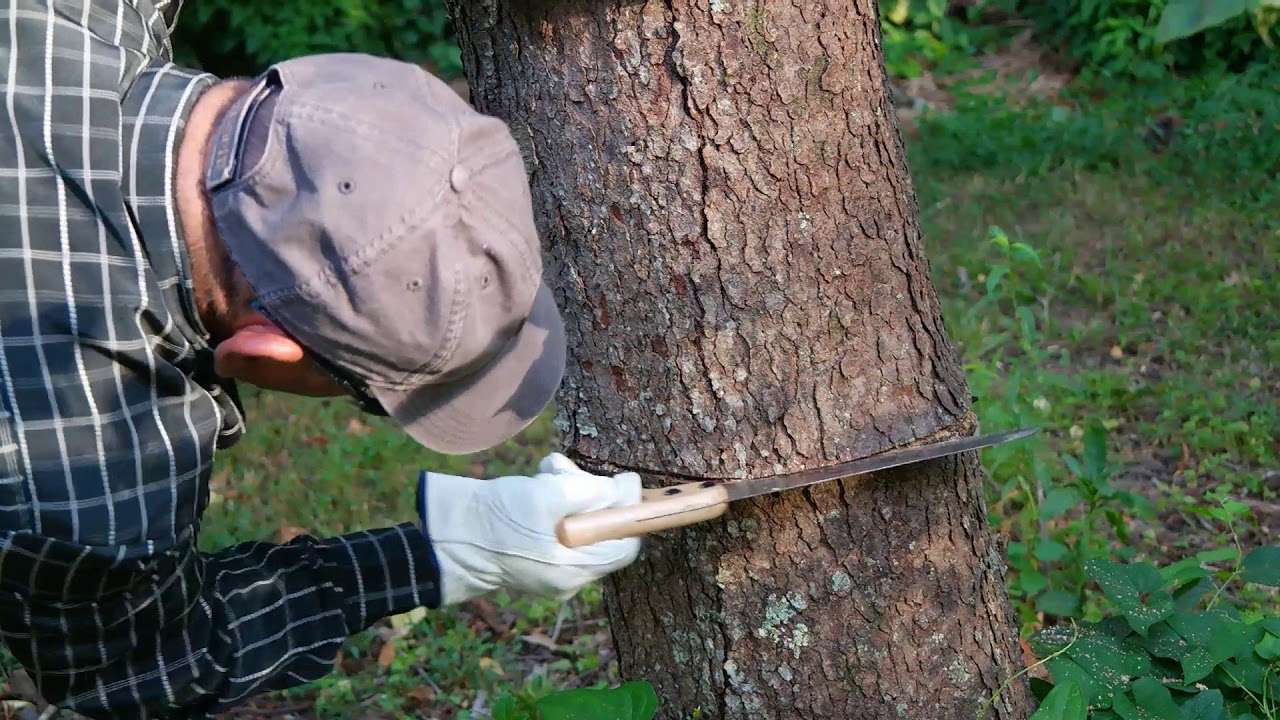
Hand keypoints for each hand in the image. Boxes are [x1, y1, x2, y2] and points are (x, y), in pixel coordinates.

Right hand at [418, 453, 642, 605]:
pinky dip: (554, 505)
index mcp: (575, 570)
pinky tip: (538, 483)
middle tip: (567, 471)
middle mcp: (568, 579)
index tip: (621, 481)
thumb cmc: (496, 518)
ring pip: (580, 526)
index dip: (628, 509)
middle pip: (602, 532)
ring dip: (569, 492)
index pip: (626, 543)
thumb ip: (593, 491)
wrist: (446, 538)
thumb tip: (628, 489)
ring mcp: (551, 573)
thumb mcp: (548, 495)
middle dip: (590, 494)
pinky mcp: (536, 560)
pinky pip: (560, 532)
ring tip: (547, 471)